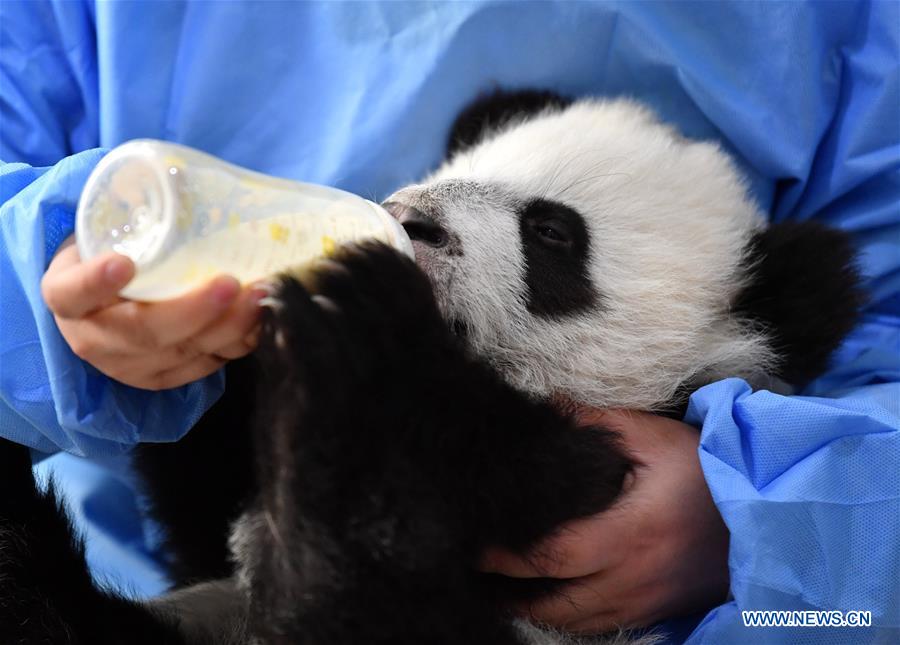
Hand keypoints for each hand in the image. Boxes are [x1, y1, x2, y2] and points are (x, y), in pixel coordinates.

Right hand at [42, 236, 264, 390]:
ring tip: (258, 295)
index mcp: (66, 296)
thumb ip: (126, 216)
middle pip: (142, 332)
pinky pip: (202, 367)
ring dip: (227, 327)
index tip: (123, 262)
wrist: (101, 299)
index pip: (72, 292)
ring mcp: (127, 365)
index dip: (96, 282)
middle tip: (231, 282)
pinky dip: (236, 344)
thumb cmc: (109, 253)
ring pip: (180, 354)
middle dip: (192, 310)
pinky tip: (257, 319)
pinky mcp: (160, 380)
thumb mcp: (102, 233)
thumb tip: (182, 176)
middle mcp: (92, 338)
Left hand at [481, 409, 729, 632]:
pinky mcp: (659, 611)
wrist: (769, 512)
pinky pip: (604, 625)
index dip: (506, 556)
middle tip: (474, 572)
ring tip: (501, 591)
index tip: (476, 545)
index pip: (551, 554)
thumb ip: (596, 424)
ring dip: (535, 609)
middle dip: (508, 591)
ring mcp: (647, 601)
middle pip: (556, 601)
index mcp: (629, 534)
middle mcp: (633, 578)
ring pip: (577, 621)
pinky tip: (553, 600)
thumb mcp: (654, 437)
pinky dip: (570, 617)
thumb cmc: (709, 470)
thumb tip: (548, 407)